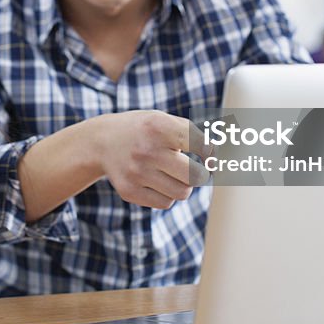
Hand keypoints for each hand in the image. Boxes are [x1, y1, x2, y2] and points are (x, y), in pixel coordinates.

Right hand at [93, 110, 211, 208]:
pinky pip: (165, 203)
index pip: (201, 146)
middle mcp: (147, 150)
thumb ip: (195, 135)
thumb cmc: (145, 130)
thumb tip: (222, 160)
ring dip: (184, 185)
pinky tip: (156, 181)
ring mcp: (136, 173)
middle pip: (195, 176)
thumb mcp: (165, 120)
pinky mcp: (129, 191)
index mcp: (159, 126)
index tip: (210, 158)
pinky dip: (167, 195)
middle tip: (191, 168)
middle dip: (200, 174)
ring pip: (182, 192)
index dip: (212, 155)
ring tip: (172, 173)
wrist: (101, 141)